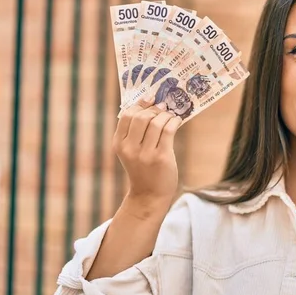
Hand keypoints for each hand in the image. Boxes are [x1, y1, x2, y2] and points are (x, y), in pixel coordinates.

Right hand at [113, 96, 181, 210]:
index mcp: (119, 144)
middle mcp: (129, 148)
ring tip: (171, 115)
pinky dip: (174, 122)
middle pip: (141, 116)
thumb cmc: (143, 169)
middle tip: (163, 108)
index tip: (150, 100)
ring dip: (166, 115)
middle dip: (154, 109)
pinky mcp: (161, 157)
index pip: (126, 115)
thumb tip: (151, 104)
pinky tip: (177, 121)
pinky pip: (168, 131)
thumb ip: (135, 132)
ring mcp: (145, 154)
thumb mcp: (132, 151)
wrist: (149, 195)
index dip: (140, 104)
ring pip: (156, 122)